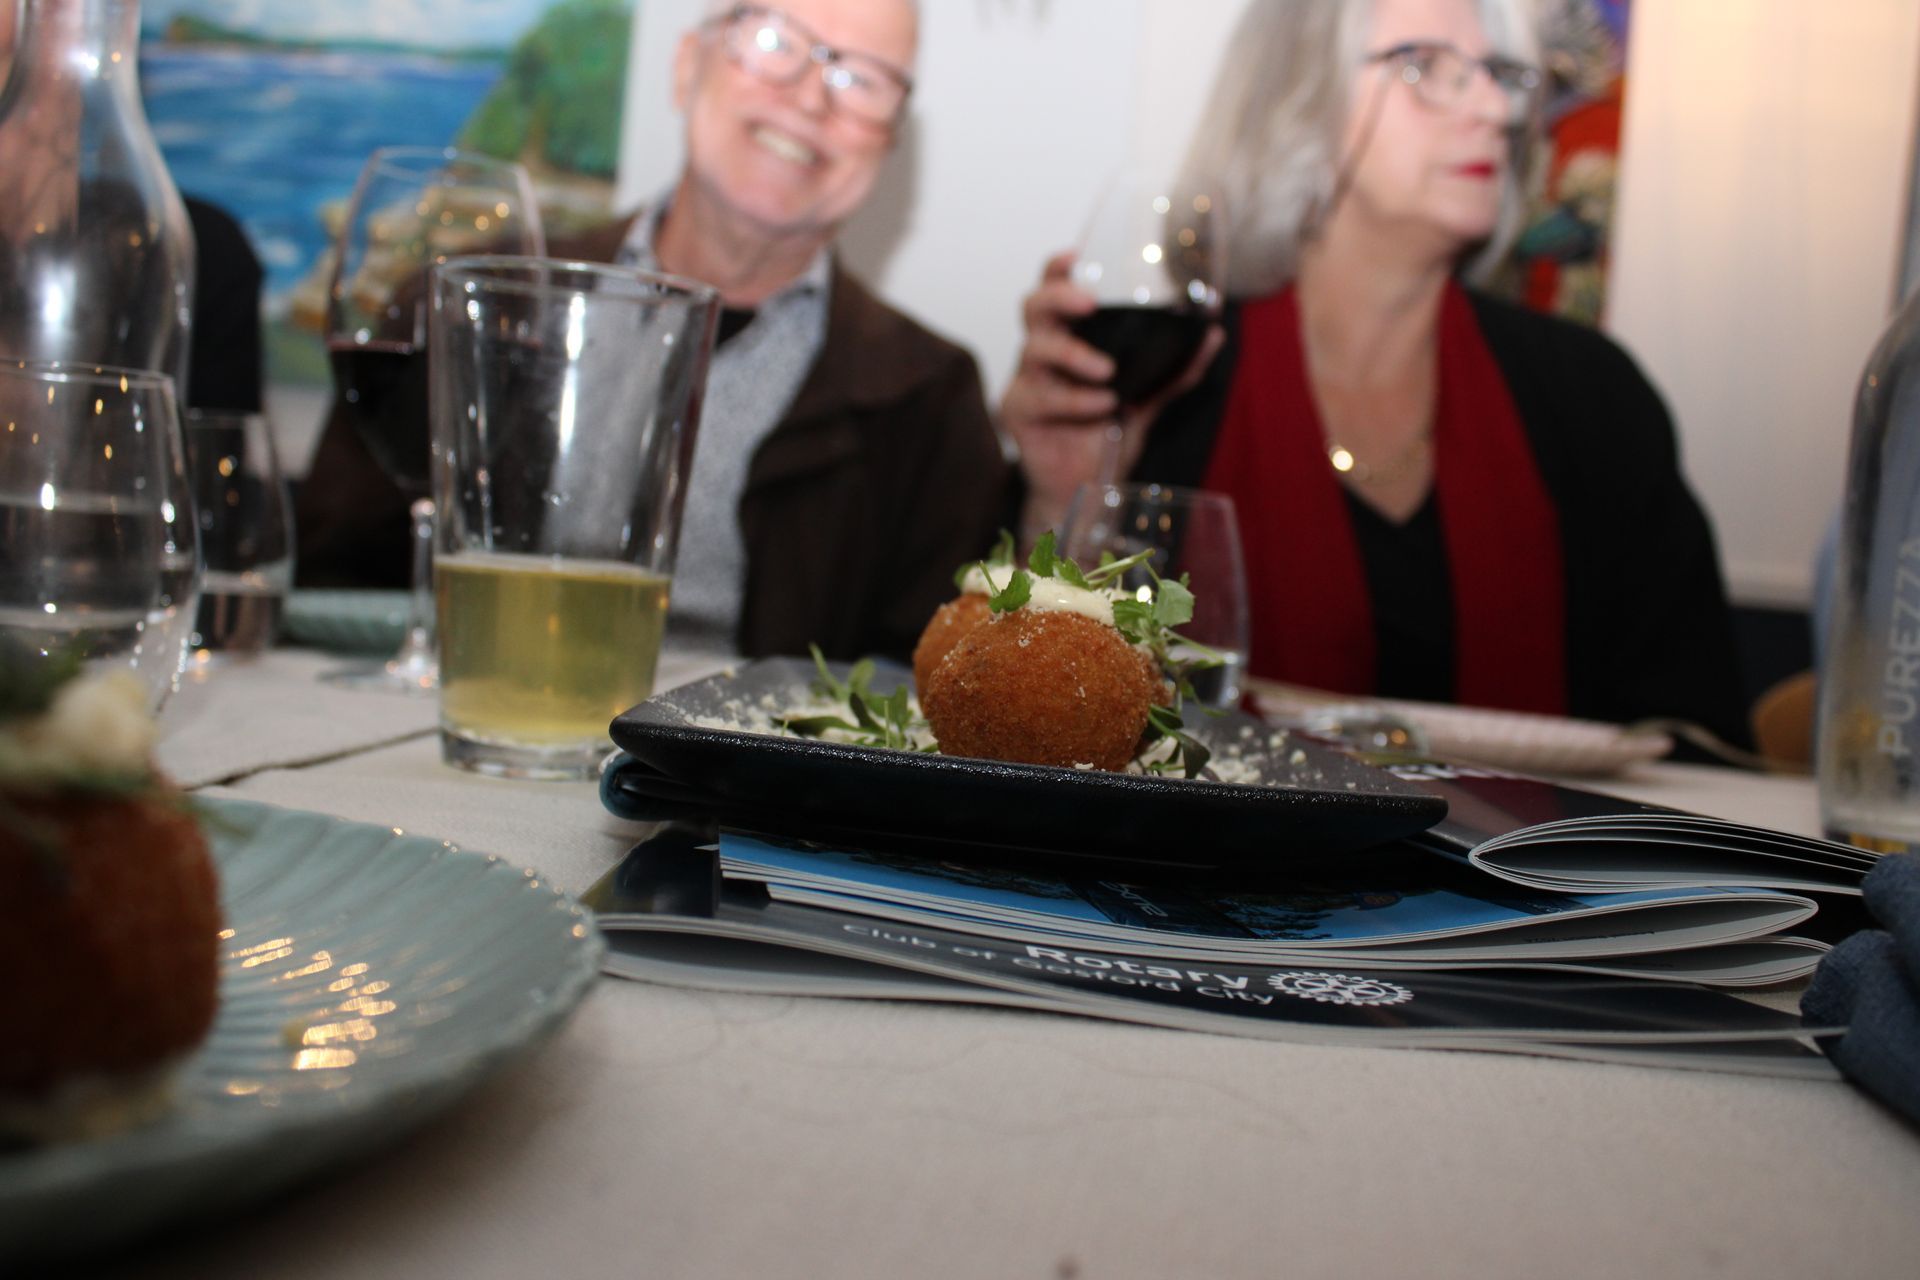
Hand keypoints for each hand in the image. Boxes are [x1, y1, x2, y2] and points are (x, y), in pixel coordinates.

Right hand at [1000, 251, 1222, 539]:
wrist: (1086, 487)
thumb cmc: (1107, 435)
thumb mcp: (1148, 396)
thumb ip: (1176, 368)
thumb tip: (1214, 334)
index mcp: (1068, 337)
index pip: (1054, 289)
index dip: (1059, 268)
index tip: (1078, 255)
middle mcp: (1043, 352)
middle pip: (1033, 306)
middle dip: (1059, 297)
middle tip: (1089, 304)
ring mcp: (1027, 380)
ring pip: (1034, 349)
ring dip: (1073, 354)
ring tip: (1107, 372)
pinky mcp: (1018, 411)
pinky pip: (1042, 396)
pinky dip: (1075, 399)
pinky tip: (1102, 406)